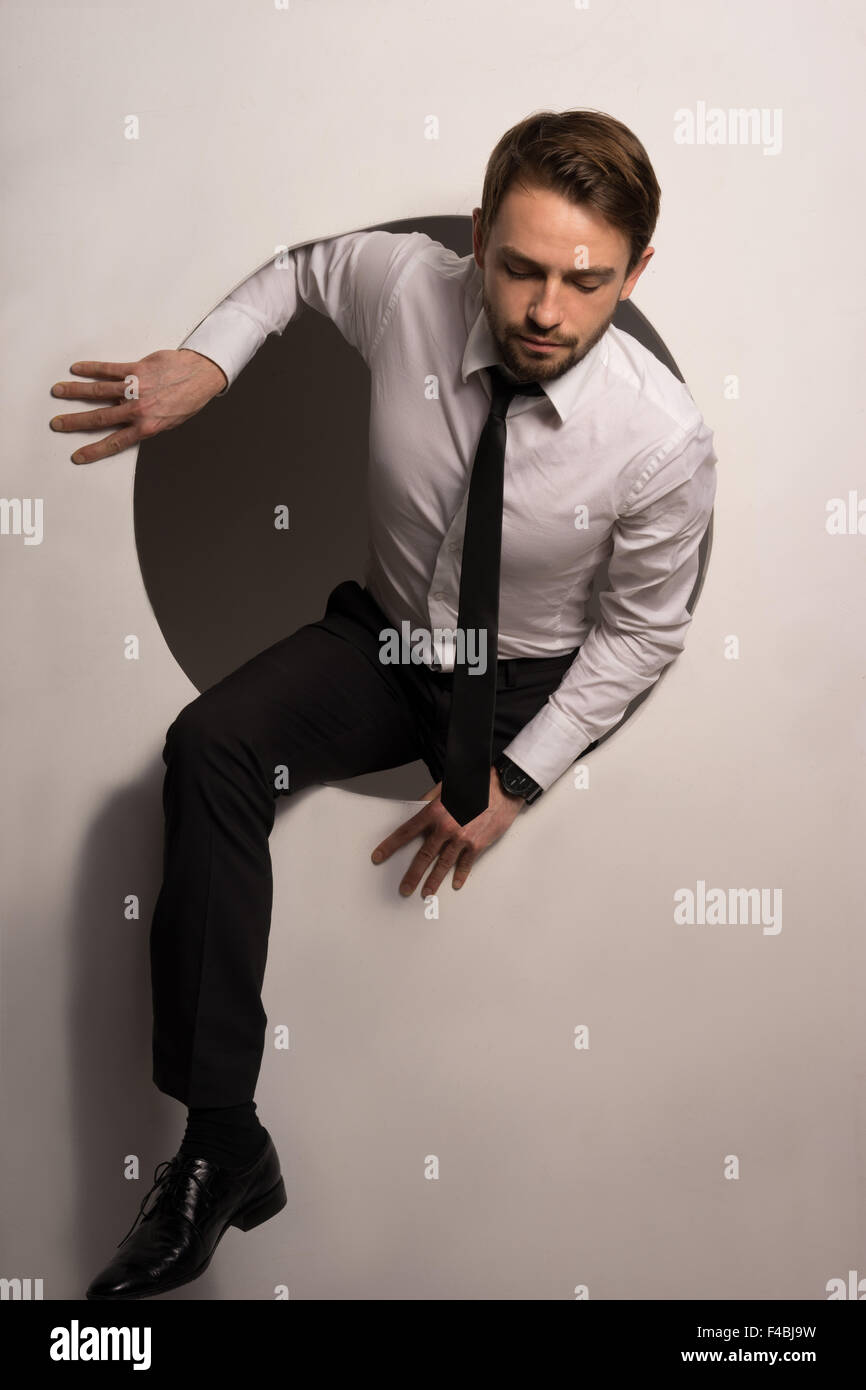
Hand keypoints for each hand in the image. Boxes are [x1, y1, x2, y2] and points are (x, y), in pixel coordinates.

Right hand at [48, 348, 227, 463]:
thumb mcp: (168, 422)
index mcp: (147, 427)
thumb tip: (125, 425)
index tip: (78, 456)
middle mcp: (138, 409)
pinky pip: (109, 369)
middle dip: (75, 422)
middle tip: (57, 424)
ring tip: (58, 391)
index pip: (114, 442)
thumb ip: (145, 424)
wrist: (201, 375)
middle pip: (99, 418)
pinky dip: (91, 369)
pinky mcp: (136, 369)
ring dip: (75, 391)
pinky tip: (77, 369)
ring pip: (98, 391)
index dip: (94, 450)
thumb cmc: (187, 400)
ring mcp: (135, 388)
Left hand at [370, 767, 525, 896]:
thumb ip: (428, 802)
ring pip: (443, 864)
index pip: (406, 832)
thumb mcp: (446, 789)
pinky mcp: (477, 844)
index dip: (390, 846)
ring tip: (426, 892)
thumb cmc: (474, 786)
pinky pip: (465, 864)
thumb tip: (416, 810)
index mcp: (434, 812)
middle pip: (423, 855)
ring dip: (433, 881)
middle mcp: (446, 827)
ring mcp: (462, 838)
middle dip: (412, 874)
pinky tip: (455, 884)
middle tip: (404, 888)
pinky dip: (460, 875)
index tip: (379, 857)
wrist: (502, 787)